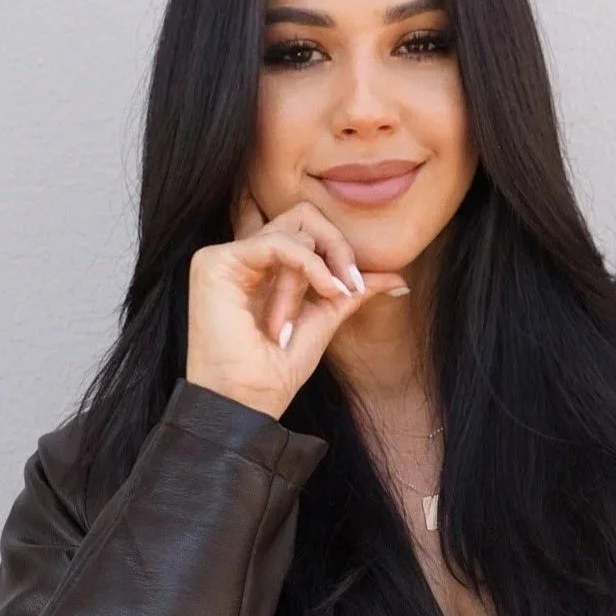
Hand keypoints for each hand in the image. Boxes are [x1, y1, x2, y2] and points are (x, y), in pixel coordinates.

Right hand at [184, 193, 409, 419]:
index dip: (338, 249)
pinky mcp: (215, 262)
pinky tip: (322, 290)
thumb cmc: (277, 369)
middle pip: (302, 215)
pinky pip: (277, 242)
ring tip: (319, 305)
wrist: (248, 400)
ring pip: (294, 229)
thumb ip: (352, 291)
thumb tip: (400, 279)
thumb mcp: (325, 319)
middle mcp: (244, 257)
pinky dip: (308, 264)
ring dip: (315, 272)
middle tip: (346, 286)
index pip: (307, 229)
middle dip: (335, 247)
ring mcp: (226, 257)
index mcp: (264, 268)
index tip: (356, 288)